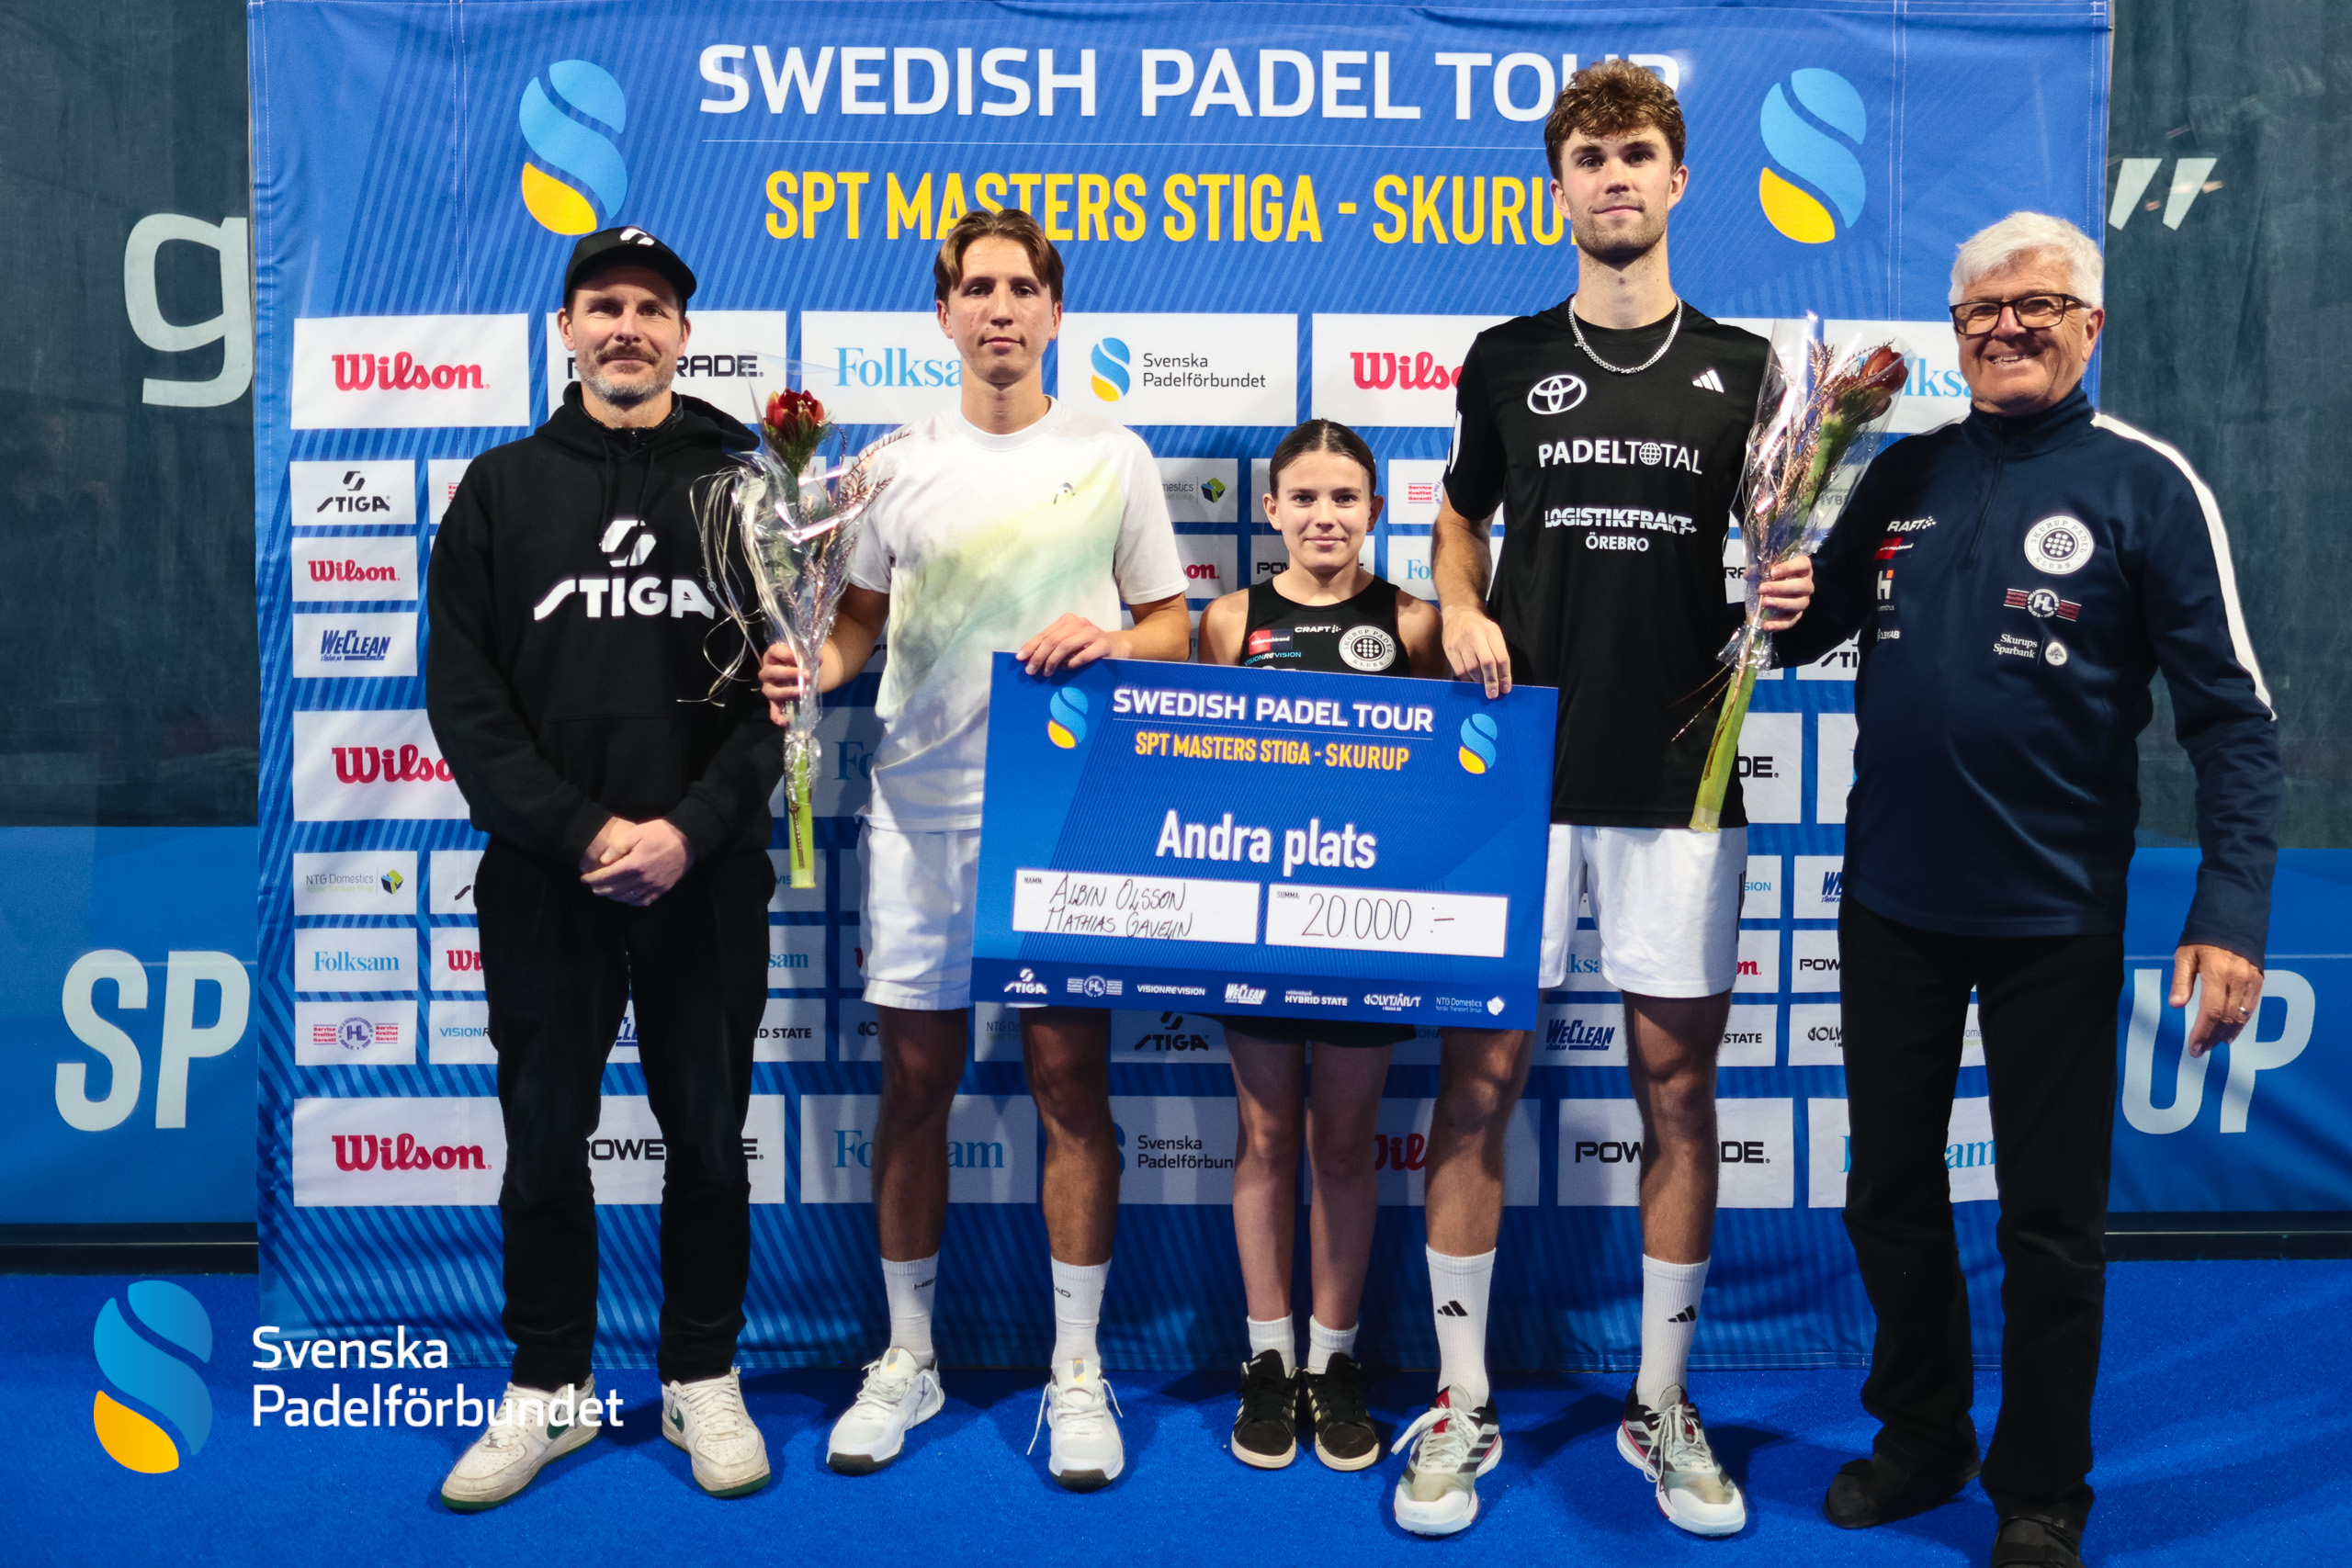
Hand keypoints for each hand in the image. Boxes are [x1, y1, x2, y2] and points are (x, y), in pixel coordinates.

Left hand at [580, 818, 695, 905]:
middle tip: (591, 886)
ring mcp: (653, 886)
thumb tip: (603, 861)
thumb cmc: (661, 833)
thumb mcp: (637, 832)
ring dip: (612, 896)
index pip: (607, 876)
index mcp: (635, 864)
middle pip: (615, 889)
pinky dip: (630, 901)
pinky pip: (642, 901)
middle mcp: (643, 879)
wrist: (688, 840)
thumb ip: (618, 846)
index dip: (593, 878)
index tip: (584, 878)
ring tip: (605, 891)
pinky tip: (625, 897)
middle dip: (600, 889)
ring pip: (627, 897)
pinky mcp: (662, 889)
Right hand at [759, 642, 807, 722]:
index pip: (774, 651)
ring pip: (770, 691)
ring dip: (785, 692)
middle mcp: (767, 671)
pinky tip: (785, 721)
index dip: (786, 654)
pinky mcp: (774, 701)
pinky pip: (773, 710)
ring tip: (801, 692)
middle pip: (771, 671)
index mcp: (773, 656)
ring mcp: (769, 687)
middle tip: (806, 675)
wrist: (800, 675)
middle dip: (788, 673)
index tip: (800, 658)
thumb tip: (820, 659)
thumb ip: (811, 658)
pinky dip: (777, 716)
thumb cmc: (799, 663)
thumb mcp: (805, 658)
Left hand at [1017, 613, 1118, 674]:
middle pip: (1053, 640)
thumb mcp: (1069, 643)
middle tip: (1031, 671)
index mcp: (1068, 620)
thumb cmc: (1087, 647)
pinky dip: (1071, 664)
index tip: (1020, 658)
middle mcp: (1079, 623)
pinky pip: (1082, 656)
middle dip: (1039, 656)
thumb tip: (1029, 659)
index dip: (1031, 646)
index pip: (1045, 633)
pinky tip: (1066, 669)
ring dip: (1053, 661)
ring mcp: (1092, 633)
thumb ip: (1052, 647)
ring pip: (1065, 646)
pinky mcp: (1103, 645)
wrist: (1117, 647)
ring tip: (1047, 673)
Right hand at [1441, 603, 1512, 696]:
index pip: (1501, 657)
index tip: (1506, 689)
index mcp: (1491, 631)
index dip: (1505, 676)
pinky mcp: (1449, 649)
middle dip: (1491, 682)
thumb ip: (1499, 653)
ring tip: (1483, 687)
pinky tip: (1472, 681)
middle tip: (1493, 694)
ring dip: (1479, 682)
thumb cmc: (1480, 627)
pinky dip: (1467, 679)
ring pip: (1472, 669)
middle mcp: (1475, 635)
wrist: (1459, 613)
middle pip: (1486, 664)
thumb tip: (1502, 679)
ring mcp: (1460, 642)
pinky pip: (1459, 670)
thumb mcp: (1494, 633)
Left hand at [1757, 555, 1814, 631]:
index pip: (1803, 564)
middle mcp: (1807, 584)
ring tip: (1764, 603)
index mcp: (1803, 568)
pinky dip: (1780, 625)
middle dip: (1781, 587)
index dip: (1789, 567)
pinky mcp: (1797, 614)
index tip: (1773, 572)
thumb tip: (1748, 575)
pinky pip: (1792, 621)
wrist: (1779, 589)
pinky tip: (1767, 625)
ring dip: (1781, 604)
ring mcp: (1803, 600)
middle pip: (1801, 585)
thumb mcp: (1768, 569)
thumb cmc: (1775, 575)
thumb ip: (1759, 569)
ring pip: (1798, 603)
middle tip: (1762, 589)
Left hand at [2172, 943, 2264, 1056]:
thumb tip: (2176, 1005)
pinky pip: (2252, 1007)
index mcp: (2217, 973)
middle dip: (2213, 1037)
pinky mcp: (2259, 979)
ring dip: (2227, 1033)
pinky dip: (2241, 1022)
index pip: (2210, 1012)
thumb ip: (2181, 980)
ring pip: (2242, 1015)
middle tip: (2200, 1050)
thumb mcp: (2185, 953)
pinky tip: (2231, 1032)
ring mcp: (2251, 980)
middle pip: (2227, 1017)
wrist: (2234, 916)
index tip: (2193, 1047)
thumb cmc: (2203, 935)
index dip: (2202, 1033)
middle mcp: (2238, 979)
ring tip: (2213, 1044)